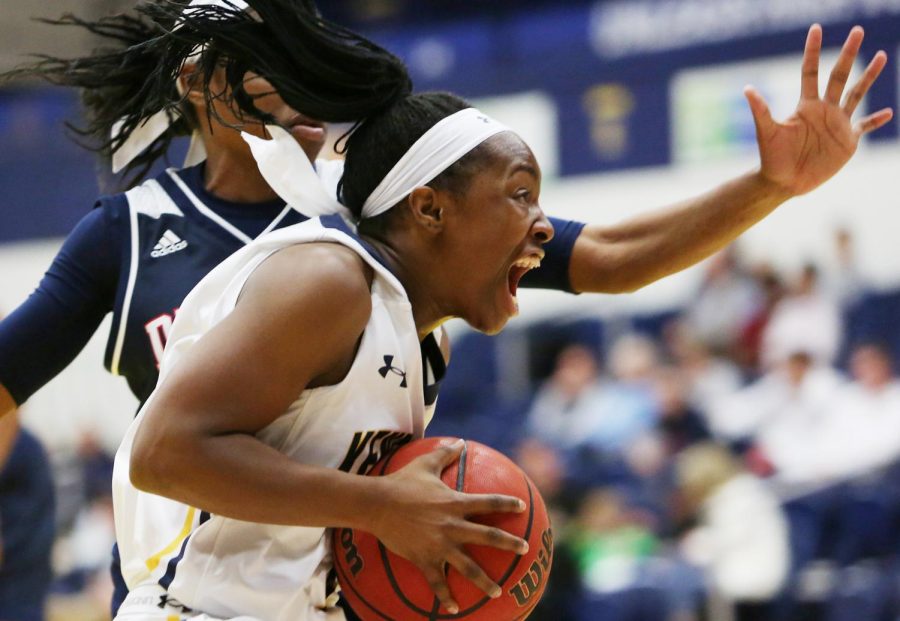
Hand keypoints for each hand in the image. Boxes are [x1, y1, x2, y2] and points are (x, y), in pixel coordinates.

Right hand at [372, 440, 527, 613]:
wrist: (377, 504)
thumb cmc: (401, 482)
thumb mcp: (425, 464)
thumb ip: (445, 453)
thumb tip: (459, 441)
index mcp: (455, 503)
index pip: (488, 502)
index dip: (507, 503)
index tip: (521, 507)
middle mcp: (452, 525)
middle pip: (488, 536)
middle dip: (509, 543)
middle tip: (524, 549)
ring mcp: (439, 545)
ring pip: (468, 566)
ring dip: (485, 581)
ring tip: (499, 591)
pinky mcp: (424, 559)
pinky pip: (437, 582)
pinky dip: (446, 597)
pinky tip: (455, 609)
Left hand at [745, 24, 892, 196]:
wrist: (783, 183)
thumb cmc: (771, 158)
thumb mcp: (767, 132)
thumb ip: (761, 111)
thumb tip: (747, 89)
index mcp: (806, 105)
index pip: (810, 72)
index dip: (812, 51)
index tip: (815, 29)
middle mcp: (824, 110)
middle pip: (839, 76)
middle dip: (848, 54)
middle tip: (857, 31)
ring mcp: (837, 124)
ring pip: (857, 94)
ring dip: (869, 76)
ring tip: (882, 56)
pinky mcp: (847, 142)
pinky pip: (865, 126)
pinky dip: (876, 120)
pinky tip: (889, 112)